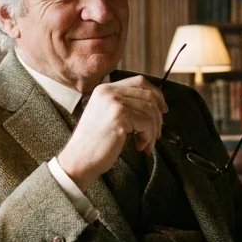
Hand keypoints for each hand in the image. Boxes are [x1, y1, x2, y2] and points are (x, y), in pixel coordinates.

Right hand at [57, 76, 167, 190]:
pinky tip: (140, 147)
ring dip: (153, 130)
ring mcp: (114, 103)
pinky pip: (147, 123)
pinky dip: (148, 137)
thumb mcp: (107, 116)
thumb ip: (125, 105)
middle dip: (158, 116)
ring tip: (146, 144)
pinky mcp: (119, 117)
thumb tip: (156, 105)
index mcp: (105, 89)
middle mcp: (109, 91)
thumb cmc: (95, 143)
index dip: (156, 94)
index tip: (163, 109)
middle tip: (156, 133)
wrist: (78, 160)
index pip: (139, 81)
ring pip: (150, 110)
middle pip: (148, 95)